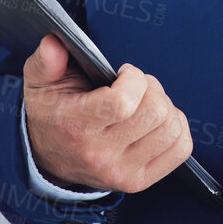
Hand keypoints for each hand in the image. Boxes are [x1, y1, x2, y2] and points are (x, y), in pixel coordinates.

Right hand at [23, 34, 192, 193]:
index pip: (124, 102)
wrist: (48, 159)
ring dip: (165, 107)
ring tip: (144, 103)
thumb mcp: (40, 84)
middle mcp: (100, 155)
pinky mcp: (139, 181)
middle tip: (135, 87)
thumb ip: (45, 61)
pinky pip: (181, 148)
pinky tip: (156, 121)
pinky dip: (177, 127)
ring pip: (171, 127)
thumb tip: (54, 42)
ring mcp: (121, 172)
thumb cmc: (52, 114)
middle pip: (155, 111)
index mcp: (76, 127)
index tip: (123, 74)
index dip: (133, 79)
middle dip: (151, 88)